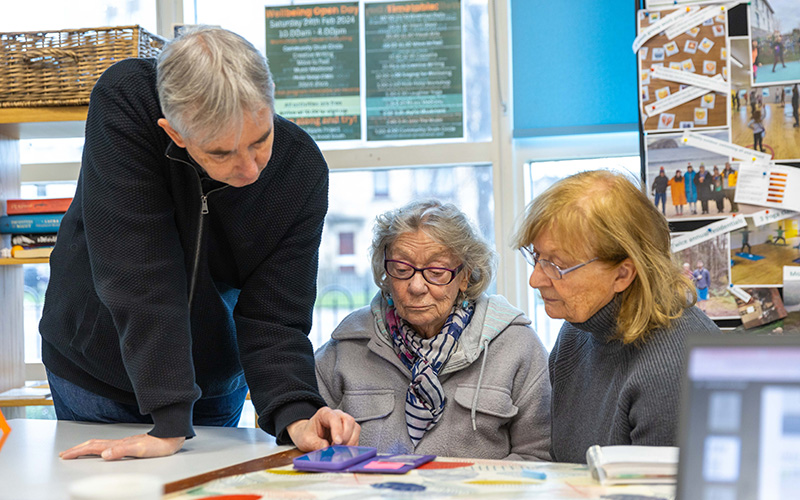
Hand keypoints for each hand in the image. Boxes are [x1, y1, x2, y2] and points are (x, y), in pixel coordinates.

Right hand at [59, 433, 184, 459]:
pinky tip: (100, 451)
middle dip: (78, 449)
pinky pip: (108, 446)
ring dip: (86, 448)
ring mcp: (124, 443)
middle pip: (93, 445)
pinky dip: (98, 449)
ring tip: (76, 451)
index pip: (93, 448)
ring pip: (100, 444)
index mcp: (118, 444)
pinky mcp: (130, 445)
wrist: (172, 437)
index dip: (78, 451)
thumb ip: (122, 451)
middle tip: (65, 454)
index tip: (65, 455)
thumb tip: (104, 454)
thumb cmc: (159, 445)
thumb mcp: (140, 450)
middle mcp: (119, 443)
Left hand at [286, 406, 359, 451]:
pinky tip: (344, 450)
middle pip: (348, 421)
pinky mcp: (349, 431)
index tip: (337, 442)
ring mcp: (344, 422)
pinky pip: (356, 436)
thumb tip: (326, 448)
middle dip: (345, 437)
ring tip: (340, 450)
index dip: (337, 429)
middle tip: (337, 448)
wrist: (309, 436)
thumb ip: (315, 443)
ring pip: (355, 428)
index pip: (334, 418)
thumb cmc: (307, 435)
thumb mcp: (306, 440)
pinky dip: (352, 445)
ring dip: (350, 441)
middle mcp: (337, 415)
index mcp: (324, 413)